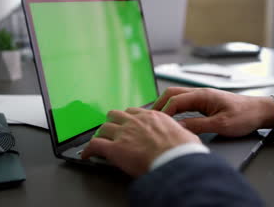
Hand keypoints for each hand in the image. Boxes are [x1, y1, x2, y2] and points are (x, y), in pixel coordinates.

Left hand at [81, 107, 199, 176]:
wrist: (175, 161)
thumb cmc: (183, 152)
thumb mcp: (187, 135)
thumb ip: (180, 132)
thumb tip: (186, 136)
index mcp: (153, 117)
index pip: (134, 112)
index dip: (128, 118)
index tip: (127, 123)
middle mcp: (136, 122)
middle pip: (116, 115)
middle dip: (113, 122)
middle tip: (112, 130)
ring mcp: (124, 134)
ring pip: (103, 127)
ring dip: (101, 134)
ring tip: (100, 141)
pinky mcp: (115, 149)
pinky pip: (95, 145)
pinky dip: (89, 150)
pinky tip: (87, 155)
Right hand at [152, 87, 273, 136]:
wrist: (260, 111)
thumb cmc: (244, 116)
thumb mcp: (221, 124)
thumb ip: (198, 125)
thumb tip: (178, 128)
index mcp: (202, 95)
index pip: (175, 100)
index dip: (164, 112)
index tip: (157, 124)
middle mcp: (200, 93)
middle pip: (172, 94)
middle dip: (159, 104)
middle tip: (149, 118)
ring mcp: (202, 97)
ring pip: (177, 97)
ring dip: (166, 105)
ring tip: (156, 118)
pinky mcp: (205, 102)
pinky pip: (184, 102)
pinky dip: (174, 108)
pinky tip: (172, 117)